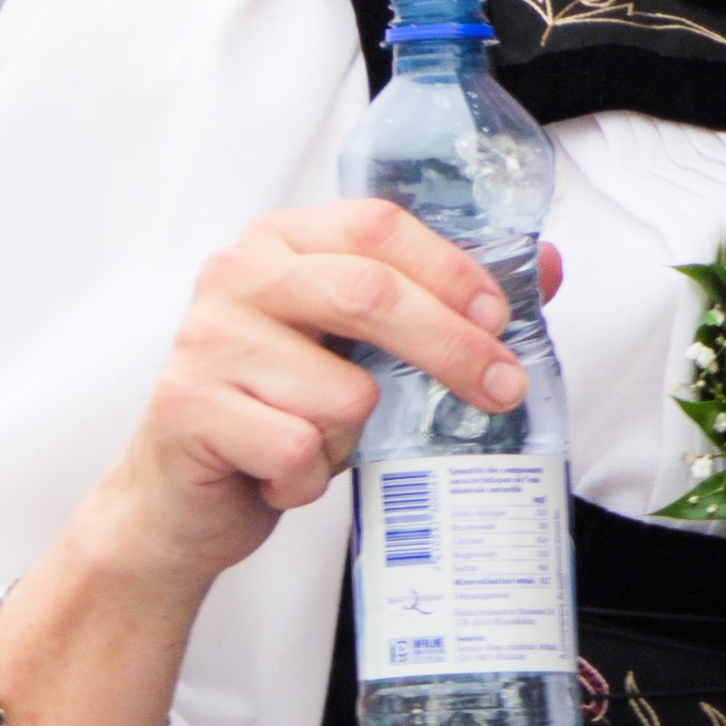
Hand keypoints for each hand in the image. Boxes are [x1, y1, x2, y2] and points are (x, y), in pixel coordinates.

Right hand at [89, 205, 564, 587]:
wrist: (180, 498)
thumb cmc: (279, 411)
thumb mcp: (359, 349)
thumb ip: (440, 303)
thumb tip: (545, 267)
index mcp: (282, 241)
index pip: (379, 227)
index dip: (451, 270)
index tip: (501, 317)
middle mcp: (237, 275)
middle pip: (370, 294)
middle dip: (451, 347)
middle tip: (500, 389)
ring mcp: (206, 339)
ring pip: (342, 391)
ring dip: (354, 438)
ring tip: (320, 442)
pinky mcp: (187, 408)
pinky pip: (299, 448)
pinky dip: (308, 479)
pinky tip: (280, 474)